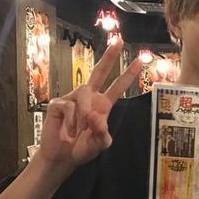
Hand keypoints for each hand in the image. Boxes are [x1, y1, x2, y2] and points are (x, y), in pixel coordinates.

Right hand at [37, 39, 142, 171]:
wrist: (62, 157)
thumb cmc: (82, 149)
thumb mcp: (100, 144)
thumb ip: (103, 132)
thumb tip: (96, 115)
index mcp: (102, 105)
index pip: (117, 86)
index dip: (128, 74)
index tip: (140, 61)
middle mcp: (89, 97)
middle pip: (100, 72)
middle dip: (109, 56)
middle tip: (119, 41)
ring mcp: (73, 99)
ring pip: (84, 94)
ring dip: (84, 114)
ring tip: (80, 130)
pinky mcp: (58, 103)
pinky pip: (69, 107)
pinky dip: (72, 122)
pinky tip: (69, 131)